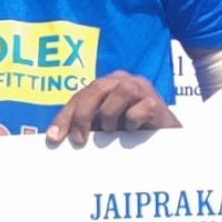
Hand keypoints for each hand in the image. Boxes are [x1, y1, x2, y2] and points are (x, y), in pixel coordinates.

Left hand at [46, 71, 179, 145]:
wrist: (167, 139)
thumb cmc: (131, 134)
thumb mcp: (104, 129)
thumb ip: (86, 128)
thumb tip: (56, 139)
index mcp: (106, 86)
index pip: (80, 95)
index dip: (65, 116)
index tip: (54, 138)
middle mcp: (123, 82)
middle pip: (97, 88)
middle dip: (83, 114)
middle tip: (79, 140)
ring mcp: (142, 89)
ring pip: (121, 91)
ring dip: (111, 114)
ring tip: (112, 131)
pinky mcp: (158, 104)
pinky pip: (143, 107)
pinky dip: (134, 120)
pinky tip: (134, 131)